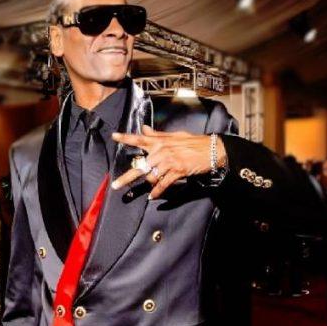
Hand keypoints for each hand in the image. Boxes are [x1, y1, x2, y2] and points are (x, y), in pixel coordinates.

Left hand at [110, 125, 225, 198]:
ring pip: (151, 176)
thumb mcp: (175, 136)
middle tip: (116, 185)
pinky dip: (157, 192)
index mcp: (160, 141)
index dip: (126, 137)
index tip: (114, 136)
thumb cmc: (194, 142)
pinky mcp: (177, 170)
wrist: (212, 149)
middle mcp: (162, 150)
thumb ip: (158, 135)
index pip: (140, 138)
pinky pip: (163, 184)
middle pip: (140, 165)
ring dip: (149, 184)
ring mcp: (169, 161)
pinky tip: (152, 197)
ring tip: (150, 188)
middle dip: (127, 177)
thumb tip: (144, 129)